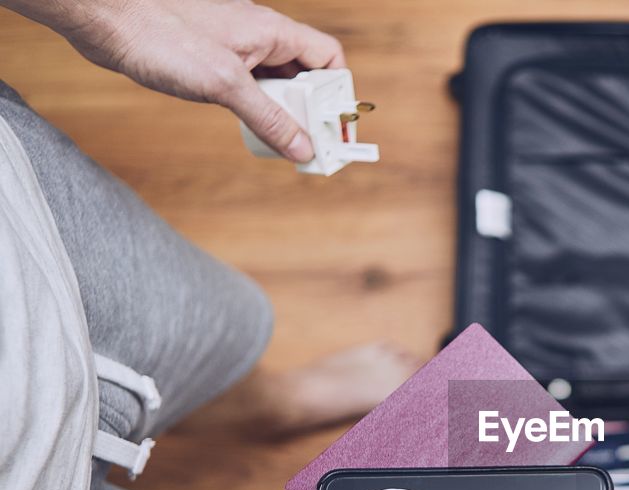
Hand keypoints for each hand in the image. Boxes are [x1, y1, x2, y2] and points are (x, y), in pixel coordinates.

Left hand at [8, 0, 343, 160]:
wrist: (106, 17)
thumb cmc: (162, 35)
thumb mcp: (225, 85)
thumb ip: (270, 118)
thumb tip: (303, 149)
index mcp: (272, 31)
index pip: (328, 58)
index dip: (338, 92)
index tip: (335, 125)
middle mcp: (259, 36)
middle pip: (305, 75)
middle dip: (311, 110)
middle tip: (309, 144)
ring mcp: (235, 47)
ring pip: (276, 83)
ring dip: (283, 112)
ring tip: (282, 141)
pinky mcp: (212, 59)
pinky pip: (250, 86)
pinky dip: (257, 108)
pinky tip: (249, 126)